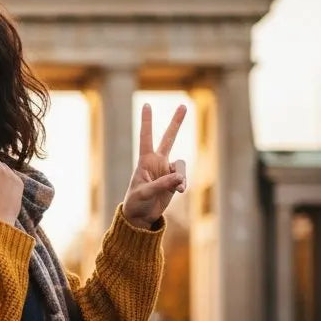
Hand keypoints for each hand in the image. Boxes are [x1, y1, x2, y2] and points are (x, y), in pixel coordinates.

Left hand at [121, 104, 187, 229]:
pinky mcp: (173, 181)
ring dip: (181, 176)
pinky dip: (183, 184)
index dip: (146, 121)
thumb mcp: (145, 193)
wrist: (140, 216)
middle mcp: (157, 162)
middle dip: (176, 123)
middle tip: (183, 105)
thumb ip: (162, 185)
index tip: (147, 104)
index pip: (146, 137)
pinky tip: (179, 191)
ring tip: (178, 188)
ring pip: (181, 164)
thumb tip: (180, 178)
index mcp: (145, 161)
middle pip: (169, 138)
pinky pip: (183, 177)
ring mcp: (166, 171)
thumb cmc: (136, 202)